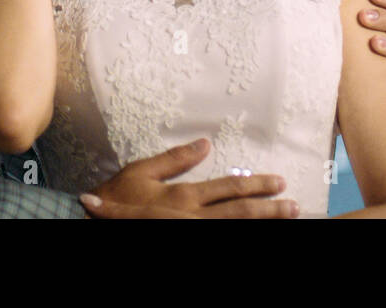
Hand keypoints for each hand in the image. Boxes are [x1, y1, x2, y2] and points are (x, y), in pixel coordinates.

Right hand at [79, 138, 299, 218]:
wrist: (91, 223)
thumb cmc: (114, 199)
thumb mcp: (140, 172)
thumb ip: (174, 159)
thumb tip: (204, 143)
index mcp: (183, 197)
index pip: (228, 189)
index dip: (256, 186)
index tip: (279, 183)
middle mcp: (191, 220)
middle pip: (238, 214)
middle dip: (269, 210)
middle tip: (294, 206)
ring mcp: (190, 234)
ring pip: (232, 230)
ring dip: (260, 225)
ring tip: (285, 219)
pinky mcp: (182, 243)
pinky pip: (218, 240)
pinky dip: (239, 236)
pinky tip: (257, 234)